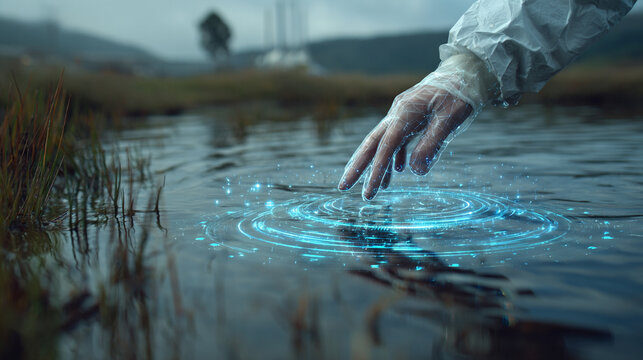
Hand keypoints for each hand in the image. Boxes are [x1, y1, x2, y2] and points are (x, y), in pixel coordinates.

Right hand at [338, 84, 471, 199]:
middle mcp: (398, 113)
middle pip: (372, 144)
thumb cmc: (460, 93)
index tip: (367, 193)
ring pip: (382, 143)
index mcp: (405, 113)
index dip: (375, 172)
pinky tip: (396, 172)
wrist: (466, 71)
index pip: (385, 147)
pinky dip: (393, 157)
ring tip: (370, 189)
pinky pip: (397, 140)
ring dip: (375, 165)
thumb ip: (432, 144)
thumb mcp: (451, 119)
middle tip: (342, 187)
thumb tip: (416, 172)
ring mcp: (403, 114)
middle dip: (357, 167)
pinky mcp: (411, 117)